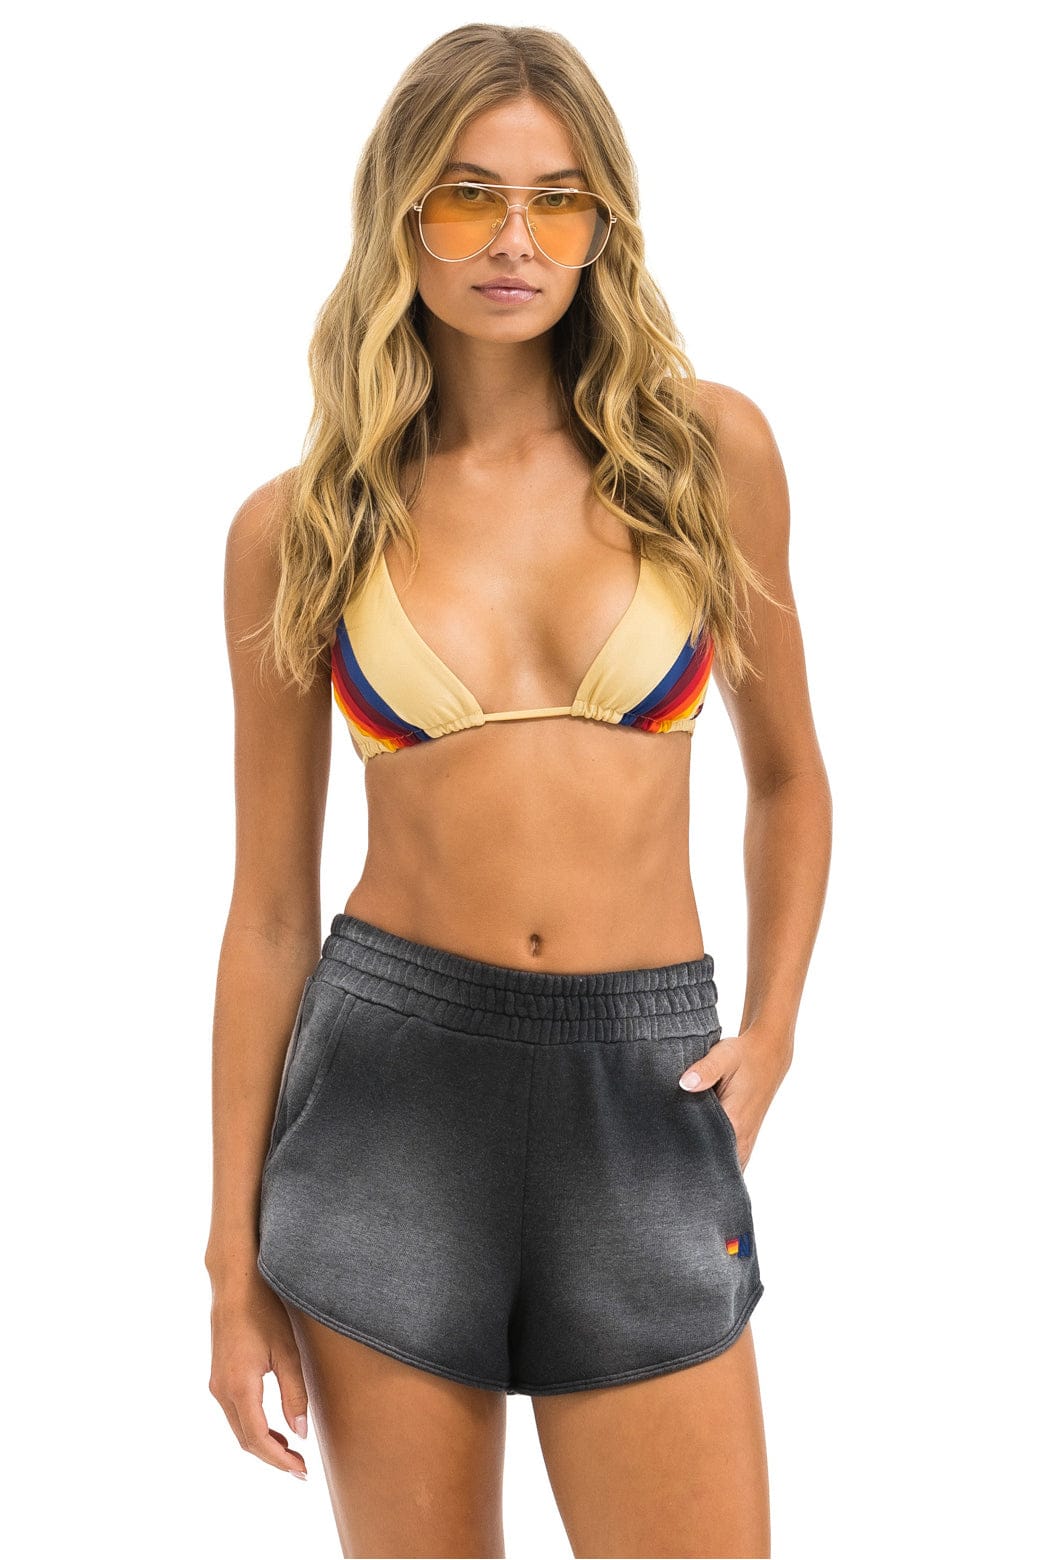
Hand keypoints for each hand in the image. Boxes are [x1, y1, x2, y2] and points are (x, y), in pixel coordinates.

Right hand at [208, 1272, 309, 1479]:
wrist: (235, 1283)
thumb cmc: (264, 1311)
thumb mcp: (287, 1352)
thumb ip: (294, 1395)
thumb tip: (300, 1433)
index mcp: (239, 1387)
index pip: (258, 1439)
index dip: (279, 1460)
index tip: (302, 1472)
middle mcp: (222, 1391)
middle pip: (245, 1440)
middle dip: (272, 1458)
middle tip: (301, 1468)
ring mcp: (217, 1384)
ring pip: (239, 1428)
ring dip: (263, 1444)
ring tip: (292, 1451)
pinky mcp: (219, 1377)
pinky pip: (235, 1414)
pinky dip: (254, 1427)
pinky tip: (274, 1427)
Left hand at [678, 1021, 792, 1169]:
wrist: (768, 1054)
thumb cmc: (744, 1055)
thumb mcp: (724, 1055)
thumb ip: (705, 1070)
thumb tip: (684, 1084)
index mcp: (736, 1124)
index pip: (706, 1154)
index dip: (684, 1157)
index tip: (666, 1155)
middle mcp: (742, 1139)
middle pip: (713, 1166)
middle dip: (690, 1164)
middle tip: (665, 1158)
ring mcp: (745, 1142)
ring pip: (722, 1166)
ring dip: (702, 1162)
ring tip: (678, 1156)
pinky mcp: (744, 1138)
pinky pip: (728, 1159)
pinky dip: (712, 1157)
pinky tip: (693, 1149)